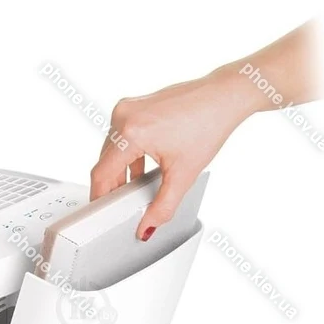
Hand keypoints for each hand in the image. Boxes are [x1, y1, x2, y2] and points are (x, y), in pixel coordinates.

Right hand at [90, 67, 255, 239]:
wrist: (223, 97)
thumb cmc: (208, 124)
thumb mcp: (183, 176)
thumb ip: (162, 207)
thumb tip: (146, 226)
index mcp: (130, 132)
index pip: (102, 173)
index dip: (99, 196)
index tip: (100, 209)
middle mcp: (124, 116)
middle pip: (105, 161)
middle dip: (113, 184)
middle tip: (122, 203)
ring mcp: (128, 107)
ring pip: (113, 149)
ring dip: (121, 169)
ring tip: (136, 185)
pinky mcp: (134, 105)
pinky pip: (121, 136)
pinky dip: (128, 154)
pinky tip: (142, 166)